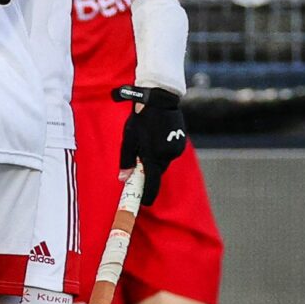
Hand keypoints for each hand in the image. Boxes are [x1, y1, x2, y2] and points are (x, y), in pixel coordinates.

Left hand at [117, 85, 186, 204]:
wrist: (159, 100)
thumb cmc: (140, 120)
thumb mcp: (128, 139)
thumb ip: (126, 160)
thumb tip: (124, 179)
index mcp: (153, 156)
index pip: (152, 183)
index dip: (148, 195)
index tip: (144, 203)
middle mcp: (167, 155)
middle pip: (157, 171)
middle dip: (149, 170)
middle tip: (139, 159)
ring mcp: (176, 149)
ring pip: (163, 161)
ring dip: (155, 158)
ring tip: (148, 140)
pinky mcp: (181, 143)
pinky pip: (169, 153)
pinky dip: (162, 150)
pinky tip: (157, 137)